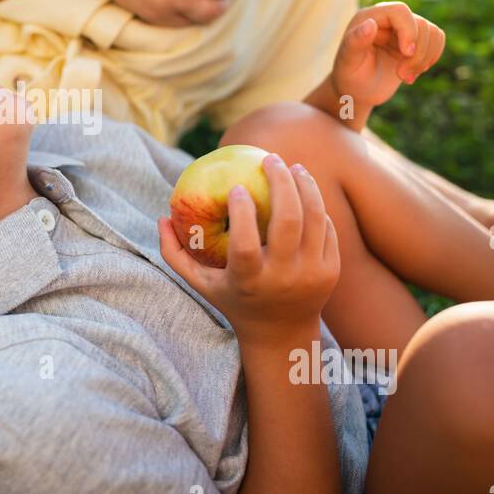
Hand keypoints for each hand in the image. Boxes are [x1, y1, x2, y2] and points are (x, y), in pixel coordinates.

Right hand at [158, 153, 339, 340]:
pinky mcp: (331, 271)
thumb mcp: (201, 284)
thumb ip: (176, 254)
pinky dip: (315, 207)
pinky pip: (326, 229)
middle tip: (271, 159)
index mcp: (249, 281)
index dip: (241, 211)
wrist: (283, 334)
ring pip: (314, 218)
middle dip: (281, 181)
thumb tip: (161, 218)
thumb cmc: (234, 300)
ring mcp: (312, 274)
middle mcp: (283, 278)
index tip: (236, 187)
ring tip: (293, 167)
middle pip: (288, 220)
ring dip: (305, 185)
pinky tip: (304, 192)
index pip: (245, 243)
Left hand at [330, 2, 445, 107]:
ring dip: (424, 58)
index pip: (400, 11)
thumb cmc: (349, 76)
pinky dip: (431, 57)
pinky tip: (415, 72)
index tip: (406, 54)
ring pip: (432, 32)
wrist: (358, 90)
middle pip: (419, 24)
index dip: (409, 31)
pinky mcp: (415, 40)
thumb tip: (370, 24)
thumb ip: (355, 42)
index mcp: (369, 17)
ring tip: (406, 77)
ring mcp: (403, 29)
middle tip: (402, 76)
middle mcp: (388, 19)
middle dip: (417, 53)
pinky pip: (437, 38)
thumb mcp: (347, 62)